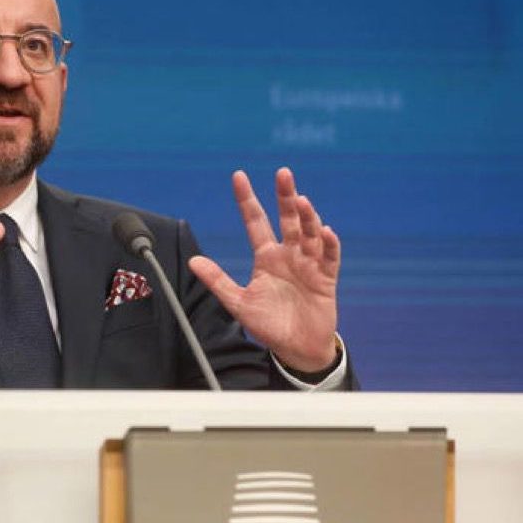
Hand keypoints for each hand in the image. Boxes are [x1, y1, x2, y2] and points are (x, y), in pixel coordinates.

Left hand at [188, 168, 340, 371]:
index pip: (256, 222)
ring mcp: (309, 264)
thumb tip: (193, 262)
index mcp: (266, 257)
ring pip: (309, 233)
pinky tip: (326, 232)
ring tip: (302, 202)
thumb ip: (218, 281)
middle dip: (286, 196)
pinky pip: (330, 257)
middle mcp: (288, 255)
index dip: (247, 200)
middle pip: (287, 219)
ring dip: (307, 217)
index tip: (239, 176)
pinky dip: (329, 244)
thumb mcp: (238, 302)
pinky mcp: (326, 278)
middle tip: (283, 173)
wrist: (296, 349)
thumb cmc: (269, 324)